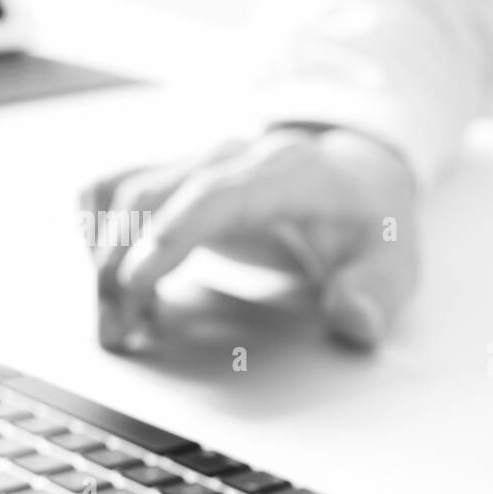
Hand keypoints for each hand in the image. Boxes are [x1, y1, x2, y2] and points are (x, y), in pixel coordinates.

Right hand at [81, 127, 417, 350]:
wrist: (358, 178)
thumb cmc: (370, 224)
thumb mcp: (394, 262)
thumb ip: (377, 294)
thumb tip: (354, 320)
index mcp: (288, 173)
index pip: (218, 194)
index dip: (174, 233)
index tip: (138, 281)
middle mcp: (231, 158)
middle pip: (150, 197)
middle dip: (121, 267)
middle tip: (119, 335)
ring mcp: (197, 162)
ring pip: (119, 195)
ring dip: (101, 260)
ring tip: (118, 327)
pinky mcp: (174, 177)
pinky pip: (109, 192)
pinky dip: (98, 239)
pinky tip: (121, 290)